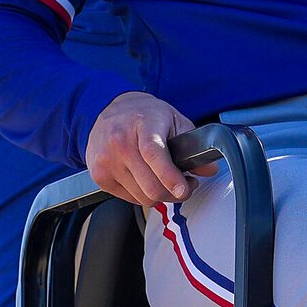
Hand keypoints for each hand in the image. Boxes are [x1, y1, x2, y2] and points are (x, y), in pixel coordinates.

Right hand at [85, 90, 199, 205]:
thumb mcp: (174, 120)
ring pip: (142, 197)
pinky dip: (142, 194)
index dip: (170, 176)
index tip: (183, 189)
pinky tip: (146, 179)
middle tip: (184, 186)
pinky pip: (129, 198)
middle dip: (174, 193)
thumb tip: (208, 169)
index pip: (154, 154)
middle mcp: (120, 142)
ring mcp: (106, 160)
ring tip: (165, 181)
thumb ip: (193, 144)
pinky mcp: (98, 175)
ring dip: (160, 195)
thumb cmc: (143, 115)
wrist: (108, 109)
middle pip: (150, 185)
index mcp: (142, 124)